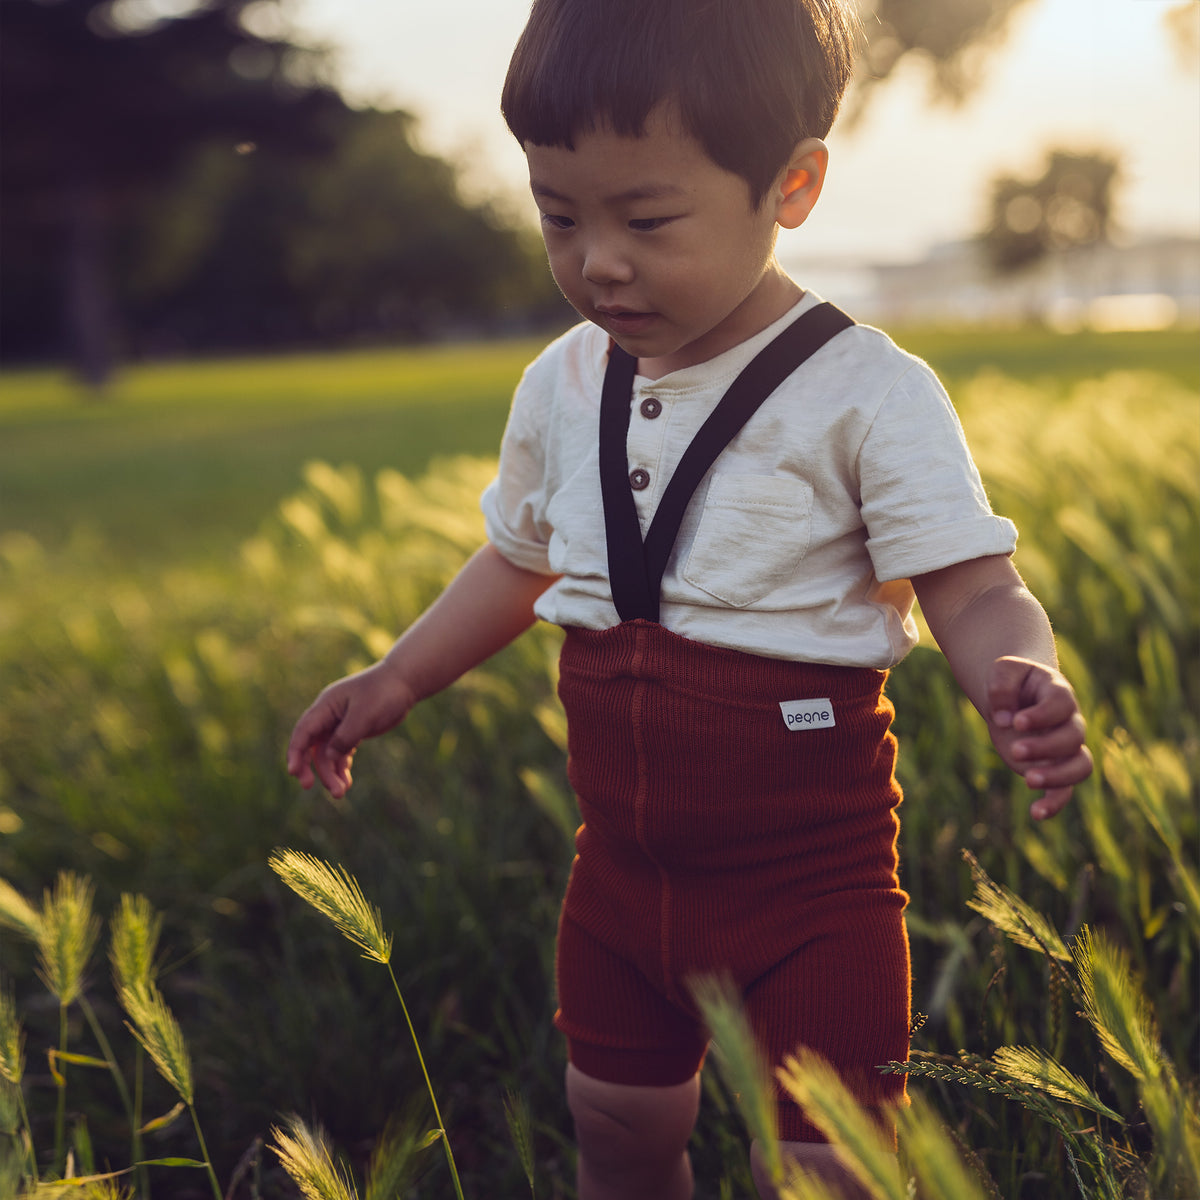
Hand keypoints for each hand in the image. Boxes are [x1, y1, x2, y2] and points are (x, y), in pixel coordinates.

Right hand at [286, 662, 416, 797]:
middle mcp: (329, 715)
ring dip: (331, 772)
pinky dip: (343, 767)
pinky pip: (342, 752)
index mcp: (326, 706)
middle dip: (312, 768)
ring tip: (340, 793)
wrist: (405, 682)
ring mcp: (340, 723)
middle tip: (310, 787)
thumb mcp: (364, 717)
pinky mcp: (353, 730)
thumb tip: (328, 758)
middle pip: (312, 746)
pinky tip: (347, 782)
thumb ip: (345, 738)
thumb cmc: (383, 693)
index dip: (295, 752)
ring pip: (328, 753)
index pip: (303, 731)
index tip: (293, 772)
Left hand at [986, 656, 1091, 819]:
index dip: (1042, 716)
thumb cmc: (1011, 683)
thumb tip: (1003, 718)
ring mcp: (1065, 748)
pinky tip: (1036, 814)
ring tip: (1028, 780)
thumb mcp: (1003, 670)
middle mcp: (1069, 721)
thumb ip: (1001, 685)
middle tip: (1015, 750)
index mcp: (1058, 693)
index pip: (1062, 704)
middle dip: (1045, 747)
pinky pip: (1065, 790)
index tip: (1015, 722)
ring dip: (1057, 776)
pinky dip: (1054, 804)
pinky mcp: (1053, 768)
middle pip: (1073, 738)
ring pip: (1080, 766)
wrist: (1013, 697)